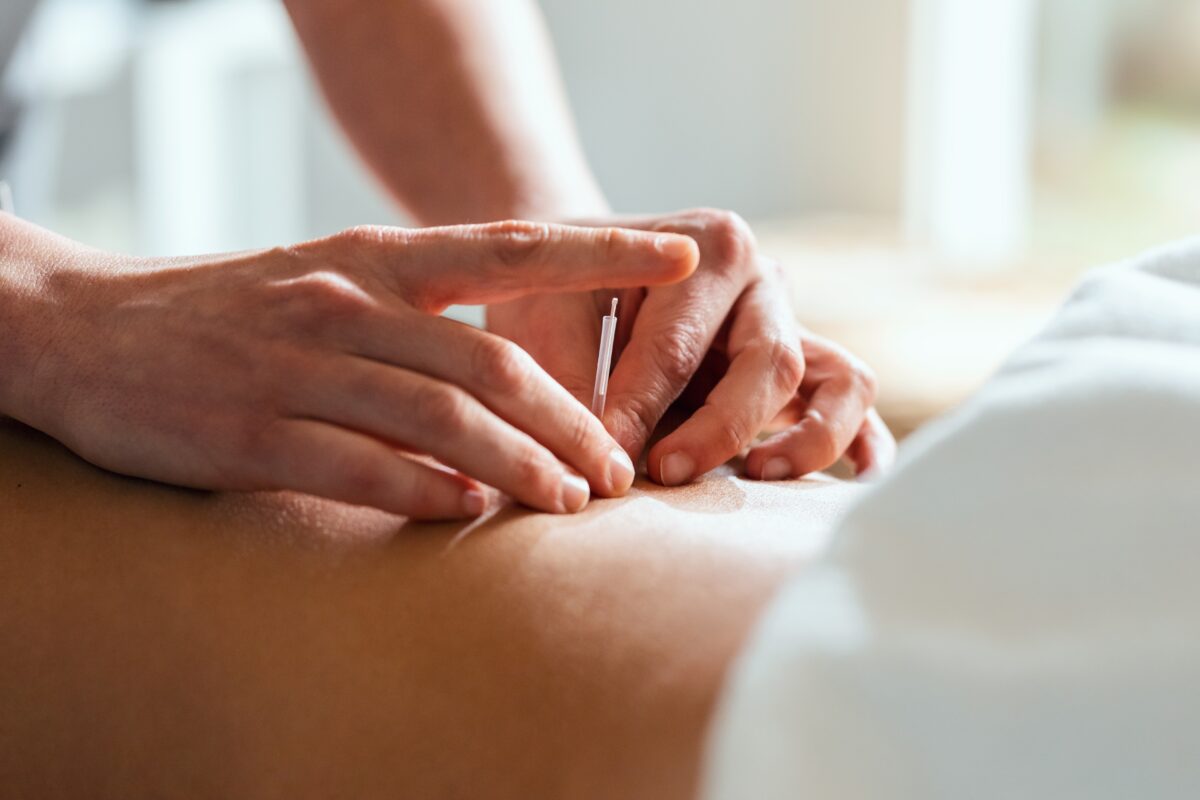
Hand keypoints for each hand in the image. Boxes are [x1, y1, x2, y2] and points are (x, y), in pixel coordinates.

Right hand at [3, 219, 698, 517]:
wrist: (85, 334)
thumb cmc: (230, 315)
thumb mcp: (327, 286)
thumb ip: (418, 324)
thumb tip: (512, 391)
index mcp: (374, 259)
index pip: (513, 245)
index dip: (603, 251)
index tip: (681, 256)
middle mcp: (346, 304)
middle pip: (494, 361)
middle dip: (573, 419)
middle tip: (620, 468)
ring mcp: (299, 368)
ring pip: (444, 419)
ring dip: (522, 467)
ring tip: (572, 502)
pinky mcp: (255, 434)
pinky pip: (368, 472)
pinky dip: (432, 497)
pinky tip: (470, 516)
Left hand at [487, 209, 895, 484]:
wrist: (578, 269)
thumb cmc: (558, 294)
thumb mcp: (550, 324)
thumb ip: (576, 385)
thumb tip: (606, 465)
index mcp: (706, 248)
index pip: (679, 346)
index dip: (642, 411)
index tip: (609, 463)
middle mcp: (761, 281)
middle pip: (768, 362)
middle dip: (718, 428)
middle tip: (664, 471)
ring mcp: (790, 323)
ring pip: (837, 380)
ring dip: (807, 436)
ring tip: (757, 475)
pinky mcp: (802, 367)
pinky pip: (852, 401)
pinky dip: (858, 441)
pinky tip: (857, 481)